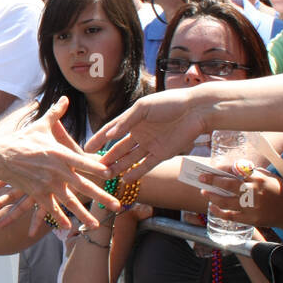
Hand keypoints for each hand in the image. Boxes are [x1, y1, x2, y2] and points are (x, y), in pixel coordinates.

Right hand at [0, 97, 117, 230]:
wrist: (0, 156)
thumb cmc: (22, 140)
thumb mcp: (41, 126)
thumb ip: (56, 114)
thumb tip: (65, 98)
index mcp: (60, 154)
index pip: (84, 162)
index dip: (98, 168)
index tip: (112, 174)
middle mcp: (56, 171)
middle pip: (83, 186)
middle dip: (101, 197)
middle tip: (116, 206)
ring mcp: (47, 184)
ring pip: (69, 202)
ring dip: (83, 214)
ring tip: (96, 225)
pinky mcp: (37, 193)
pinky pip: (50, 208)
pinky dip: (58, 218)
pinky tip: (68, 227)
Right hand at [86, 85, 215, 175]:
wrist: (197, 110)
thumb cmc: (170, 103)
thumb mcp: (143, 108)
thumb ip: (125, 122)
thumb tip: (108, 135)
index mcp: (133, 119)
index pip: (111, 131)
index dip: (98, 139)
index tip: (85, 148)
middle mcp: (140, 133)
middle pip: (119, 148)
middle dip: (107, 157)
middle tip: (93, 167)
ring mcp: (151, 144)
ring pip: (130, 158)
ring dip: (119, 166)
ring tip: (107, 174)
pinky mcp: (163, 153)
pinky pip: (146, 165)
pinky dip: (136, 172)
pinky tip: (125, 179)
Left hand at [201, 167, 282, 228]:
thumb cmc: (282, 191)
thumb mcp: (270, 177)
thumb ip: (253, 173)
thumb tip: (234, 170)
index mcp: (259, 179)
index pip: (236, 171)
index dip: (222, 169)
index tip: (213, 167)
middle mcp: (254, 192)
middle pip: (227, 184)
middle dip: (212, 180)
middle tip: (201, 178)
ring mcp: (251, 207)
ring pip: (225, 201)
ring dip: (212, 196)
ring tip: (203, 192)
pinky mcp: (251, 219)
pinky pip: (230, 216)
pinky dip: (219, 211)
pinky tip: (212, 207)